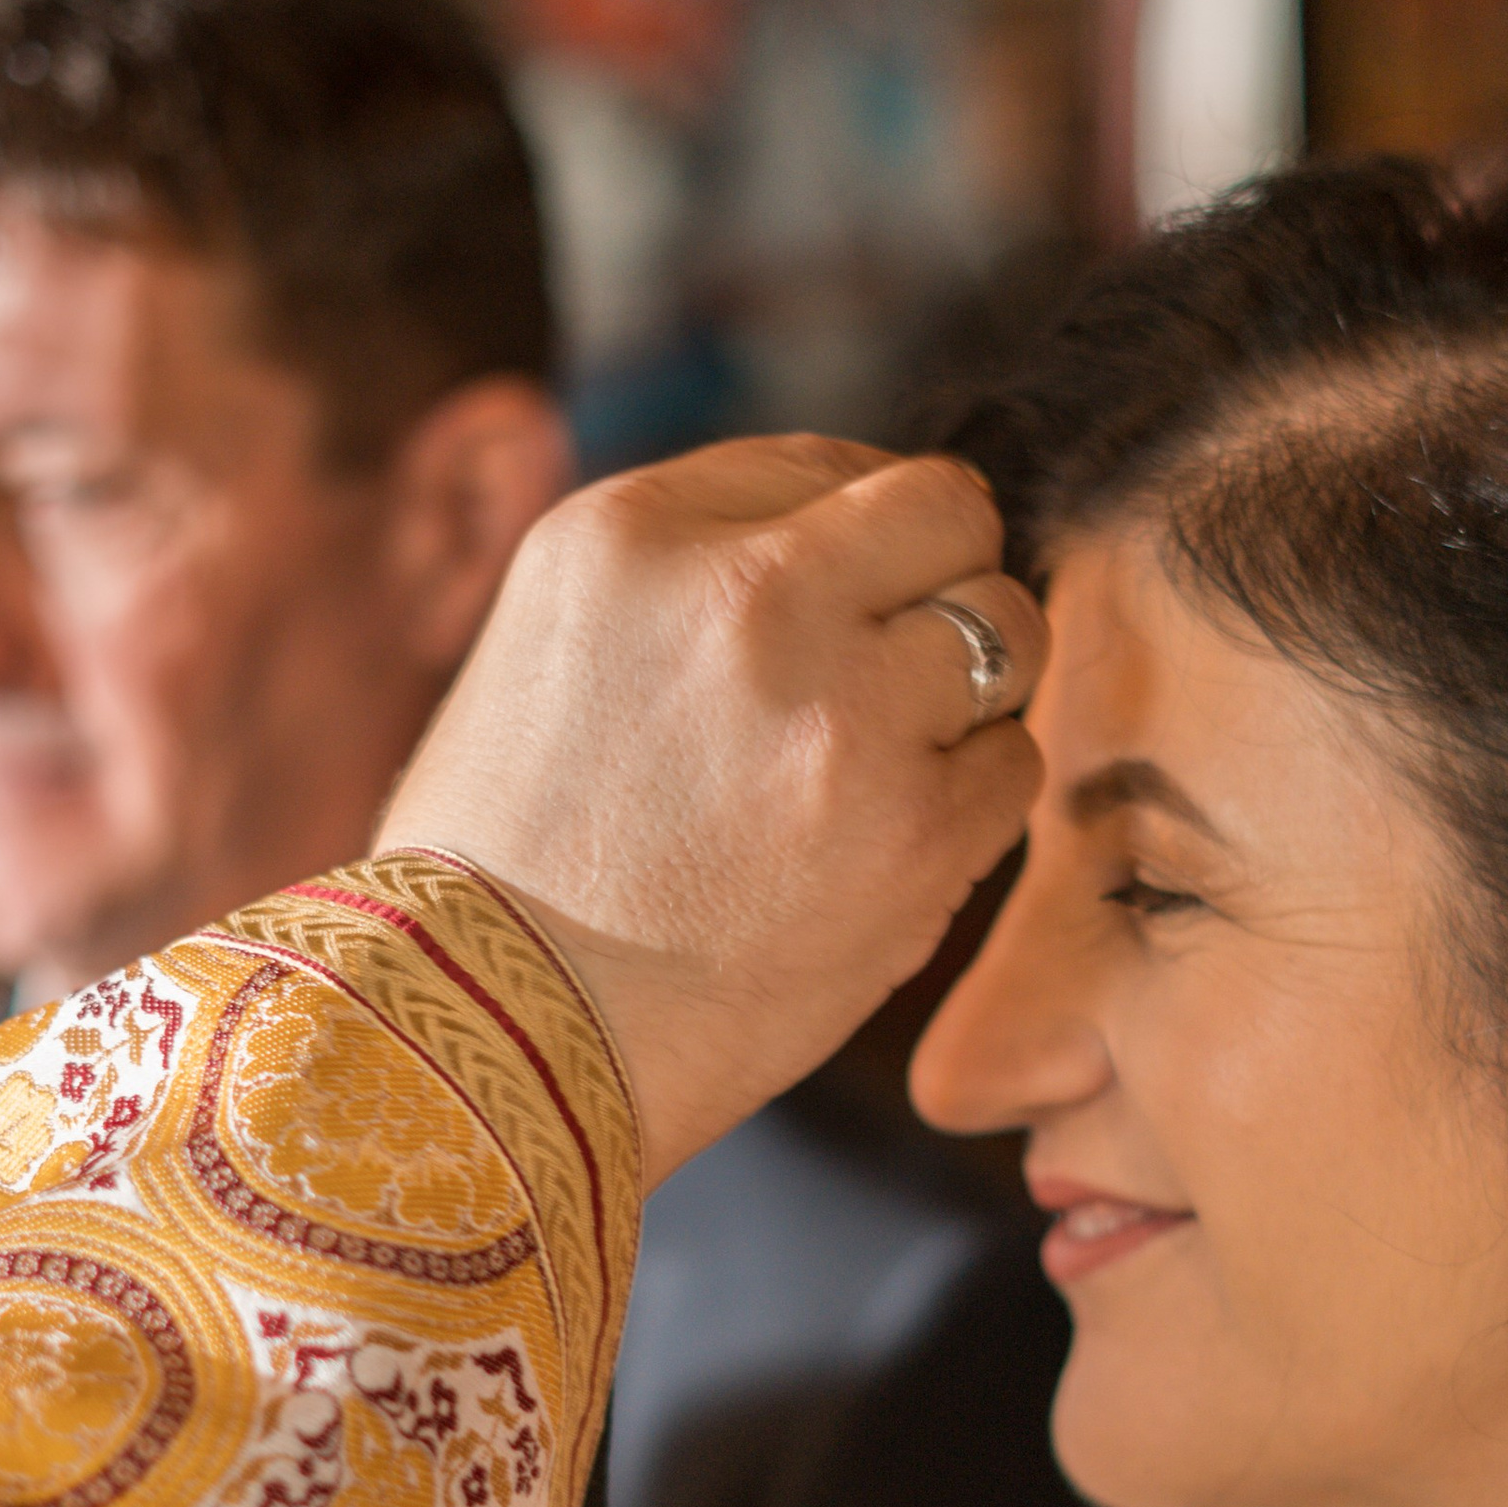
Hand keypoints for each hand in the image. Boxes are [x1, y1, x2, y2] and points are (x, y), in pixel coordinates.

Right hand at [375, 438, 1045, 1177]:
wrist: (492, 1042)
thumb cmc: (497, 868)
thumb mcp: (544, 651)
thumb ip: (683, 577)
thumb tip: (844, 547)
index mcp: (630, 532)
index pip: (823, 464)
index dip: (852, 539)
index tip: (839, 606)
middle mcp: (746, 594)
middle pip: (946, 511)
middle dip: (940, 580)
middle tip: (897, 672)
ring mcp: (843, 708)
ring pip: (1007, 629)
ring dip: (969, 693)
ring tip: (884, 767)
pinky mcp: (915, 828)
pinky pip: (1015, 766)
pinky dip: (967, 807)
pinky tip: (878, 853)